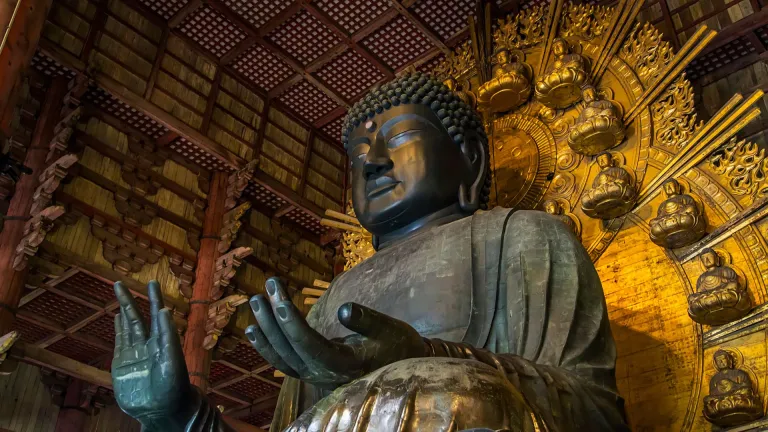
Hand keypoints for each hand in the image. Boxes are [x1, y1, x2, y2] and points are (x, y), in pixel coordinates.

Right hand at [112, 281, 195, 426]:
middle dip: (128, 300)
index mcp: (162, 341)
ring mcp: (133, 353)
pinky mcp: (122, 365)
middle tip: (119, 282)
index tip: (151, 282)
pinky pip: (119, 343)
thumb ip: (168, 335)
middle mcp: (147, 344)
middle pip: (136, 317)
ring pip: (126, 327)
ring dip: (122, 311)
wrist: (162, 410)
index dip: (154, 298)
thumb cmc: (173, 386)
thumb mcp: (172, 359)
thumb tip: (164, 310)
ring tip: (119, 294)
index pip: (156, 314)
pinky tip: (116, 318)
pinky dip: (117, 330)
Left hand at [245, 277, 427, 388]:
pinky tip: (252, 328)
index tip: (278, 298)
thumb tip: (345, 309)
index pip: (309, 343)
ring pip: (281, 356)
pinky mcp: (310, 370)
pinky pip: (282, 360)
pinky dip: (266, 345)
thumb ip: (366, 320)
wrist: (398, 365)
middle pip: (289, 348)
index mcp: (342, 364)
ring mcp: (313, 375)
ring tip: (255, 301)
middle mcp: (322, 374)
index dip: (291, 322)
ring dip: (265, 329)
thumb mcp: (389, 329)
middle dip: (273, 318)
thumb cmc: (396, 344)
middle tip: (264, 289)